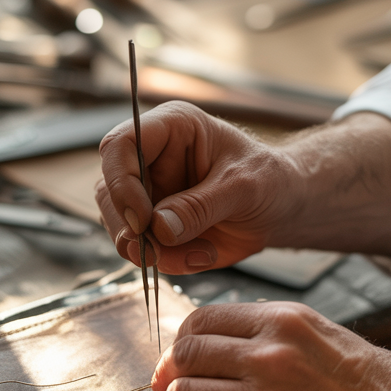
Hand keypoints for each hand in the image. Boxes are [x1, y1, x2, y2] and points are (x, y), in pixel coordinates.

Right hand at [96, 102, 290, 273]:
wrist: (282, 207)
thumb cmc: (269, 179)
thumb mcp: (244, 187)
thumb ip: (201, 206)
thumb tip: (158, 228)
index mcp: (169, 129)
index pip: (119, 146)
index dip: (122, 183)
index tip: (143, 221)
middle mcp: (150, 159)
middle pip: (109, 191)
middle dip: (132, 229)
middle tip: (161, 252)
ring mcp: (149, 194)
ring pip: (120, 226)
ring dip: (154, 251)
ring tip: (202, 253)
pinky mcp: (155, 225)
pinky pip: (143, 250)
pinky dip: (169, 262)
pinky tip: (203, 255)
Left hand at [151, 301, 390, 390]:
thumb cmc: (374, 386)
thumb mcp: (324, 333)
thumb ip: (273, 332)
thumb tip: (223, 340)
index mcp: (283, 321)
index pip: (201, 320)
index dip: (182, 343)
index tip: (180, 361)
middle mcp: (269, 356)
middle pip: (186, 355)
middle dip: (172, 374)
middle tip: (174, 390)